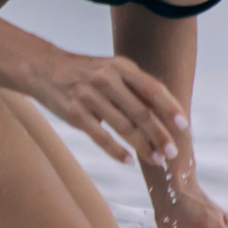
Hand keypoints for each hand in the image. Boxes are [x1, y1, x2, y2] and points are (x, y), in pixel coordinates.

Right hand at [35, 51, 184, 169]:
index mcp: (120, 67)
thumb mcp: (111, 69)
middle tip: (172, 152)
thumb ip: (135, 85)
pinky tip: (128, 161)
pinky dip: (116, 151)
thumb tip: (168, 109)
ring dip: (142, 146)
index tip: (183, 125)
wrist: (44, 69)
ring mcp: (88, 97)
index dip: (169, 107)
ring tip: (156, 159)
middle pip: (140, 112)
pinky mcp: (74, 114)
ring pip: (123, 127)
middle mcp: (105, 79)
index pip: (151, 88)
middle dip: (159, 134)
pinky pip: (100, 137)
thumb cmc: (86, 72)